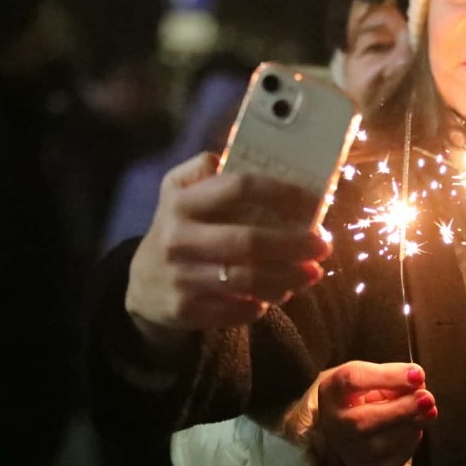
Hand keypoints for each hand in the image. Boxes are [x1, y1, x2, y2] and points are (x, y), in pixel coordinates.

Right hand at [125, 152, 330, 331]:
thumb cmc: (178, 229)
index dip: (281, 192)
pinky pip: (237, 310)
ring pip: (247, 280)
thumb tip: (230, 155)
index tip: (312, 201)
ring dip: (287, 278)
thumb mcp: (176, 191)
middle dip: (294, 244)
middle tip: (323, 246)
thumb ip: (201, 169)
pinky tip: (278, 294)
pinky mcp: (186, 310)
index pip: (238, 187)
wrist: (143, 284)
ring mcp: (180, 278)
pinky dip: (263, 304)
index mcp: (182, 202)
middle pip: (248, 241)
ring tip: (311, 273)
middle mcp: (178, 239)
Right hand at [315, 361, 436, 465]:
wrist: (347, 428)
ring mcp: (348, 450)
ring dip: (412, 425)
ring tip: (426, 410)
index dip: (388, 376)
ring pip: (382, 444)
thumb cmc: (363, 395)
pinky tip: (414, 428)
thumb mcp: (372, 376)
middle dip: (401, 410)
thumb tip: (419, 384)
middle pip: (363, 421)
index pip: (353, 379)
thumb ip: (393, 376)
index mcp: (332, 390)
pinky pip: (394, 459)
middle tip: (428, 398)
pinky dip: (410, 441)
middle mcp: (334, 424)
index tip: (417, 374)